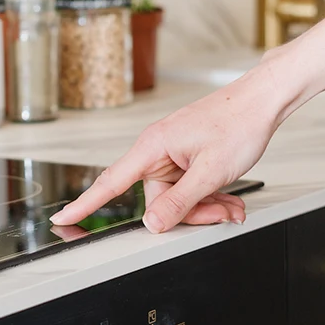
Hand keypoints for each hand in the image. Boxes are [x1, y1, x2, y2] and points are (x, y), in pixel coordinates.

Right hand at [49, 68, 293, 233]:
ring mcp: (172, 153)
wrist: (262, 100)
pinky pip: (188, 187)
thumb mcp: (210, 171)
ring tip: (232, 204)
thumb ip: (179, 201)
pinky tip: (229, 197)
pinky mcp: (186, 156)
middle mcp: (157, 150)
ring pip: (177, 197)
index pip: (109, 182)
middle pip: (157, 200)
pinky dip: (208, 196)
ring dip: (205, 206)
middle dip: (190, 213)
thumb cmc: (238, 123)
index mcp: (153, 147)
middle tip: (222, 213)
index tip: (63, 218)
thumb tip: (151, 224)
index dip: (84, 204)